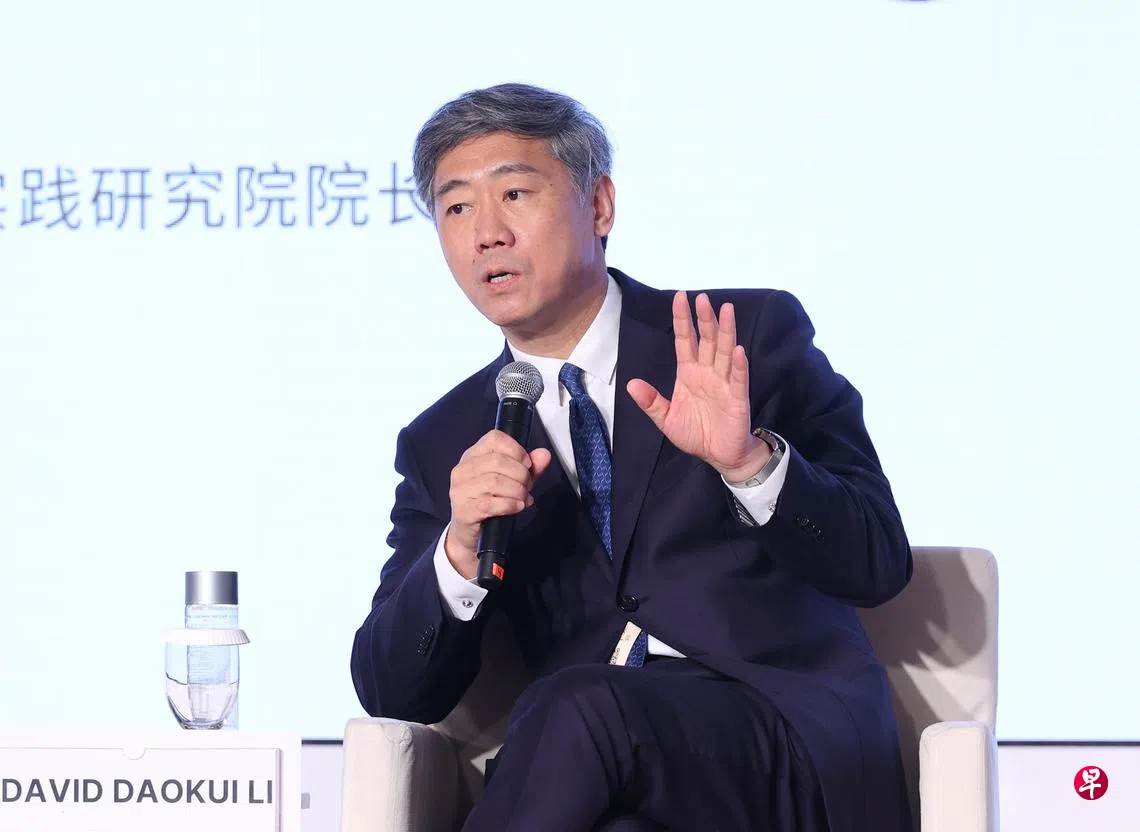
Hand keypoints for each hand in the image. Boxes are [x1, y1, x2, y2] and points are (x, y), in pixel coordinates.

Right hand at [444, 430, 552, 578]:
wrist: (472, 536)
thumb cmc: (490, 504)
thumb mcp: (512, 481)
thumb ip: (530, 468)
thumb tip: (544, 454)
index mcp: (472, 456)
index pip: (494, 439)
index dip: (516, 450)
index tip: (527, 464)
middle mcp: (462, 470)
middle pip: (497, 461)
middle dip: (521, 474)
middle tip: (527, 486)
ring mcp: (460, 491)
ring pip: (495, 482)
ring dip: (517, 491)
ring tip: (523, 498)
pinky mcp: (464, 511)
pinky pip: (491, 503)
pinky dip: (510, 504)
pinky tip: (517, 507)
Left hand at [627, 292, 770, 481]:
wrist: (719, 456)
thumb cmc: (695, 434)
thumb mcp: (666, 420)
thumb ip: (651, 402)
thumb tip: (631, 384)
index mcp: (688, 374)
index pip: (685, 341)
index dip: (682, 320)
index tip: (680, 297)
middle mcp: (707, 373)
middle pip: (706, 340)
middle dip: (704, 319)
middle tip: (703, 298)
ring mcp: (724, 383)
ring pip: (724, 352)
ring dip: (726, 331)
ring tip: (726, 310)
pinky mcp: (737, 398)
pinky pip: (738, 379)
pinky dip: (738, 365)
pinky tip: (738, 351)